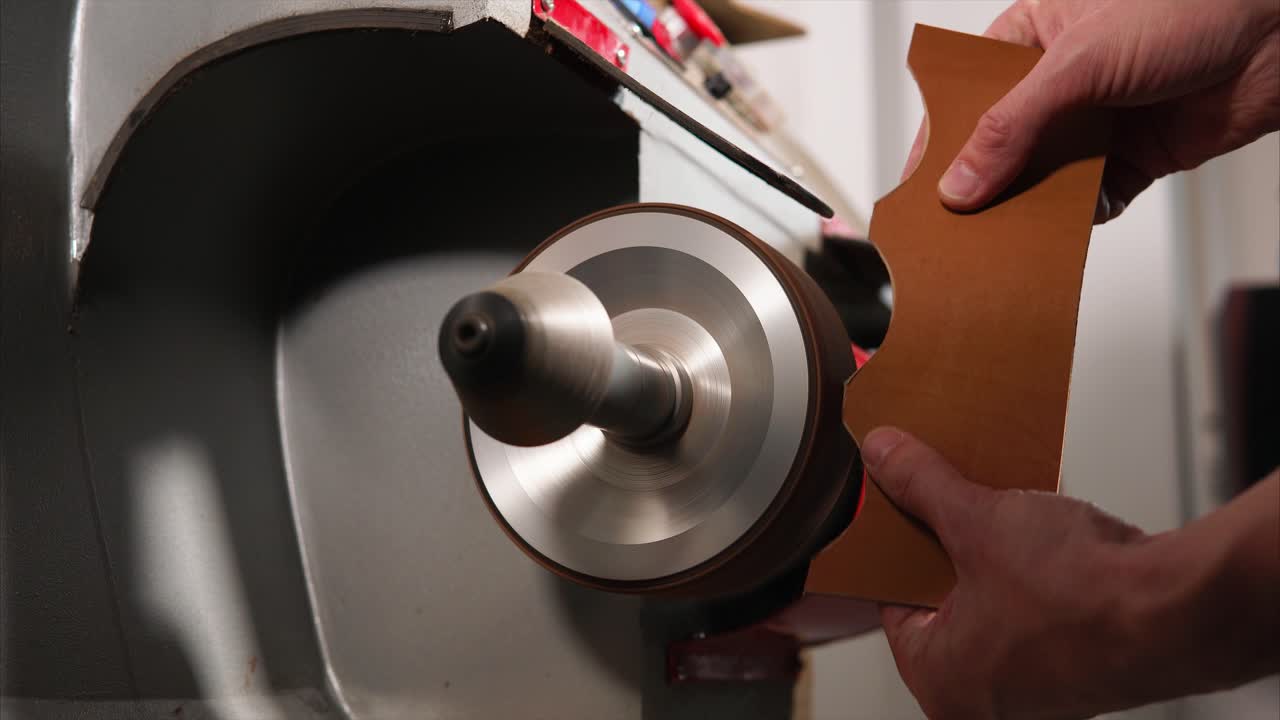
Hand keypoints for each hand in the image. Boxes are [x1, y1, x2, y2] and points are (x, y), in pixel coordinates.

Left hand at [861, 427, 1153, 718]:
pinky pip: (1038, 610)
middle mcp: (985, 699)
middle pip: (943, 602)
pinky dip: (1036, 575)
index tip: (897, 510)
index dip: (895, 547)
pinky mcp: (1080, 667)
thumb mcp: (977, 520)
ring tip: (1000, 514)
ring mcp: (1037, 688)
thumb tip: (885, 456)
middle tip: (947, 504)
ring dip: (996, 557)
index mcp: (941, 681)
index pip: (892, 603)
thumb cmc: (1084, 599)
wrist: (1182, 612)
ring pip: (994, 604)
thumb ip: (921, 485)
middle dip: (947, 548)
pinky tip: (1044, 536)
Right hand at [902, 0, 1279, 222]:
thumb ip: (1014, 125)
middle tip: (952, 228)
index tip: (915, 190)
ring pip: (1037, 182)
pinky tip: (1056, 239)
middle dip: (978, 188)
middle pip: (997, 148)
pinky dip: (1071, 225)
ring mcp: (1092, 126)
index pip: (963, 99)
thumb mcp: (1081, 61)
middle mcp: (1055, 86)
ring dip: (1022, 213)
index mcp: (1028, 41)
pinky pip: (1085, 204)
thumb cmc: (1192, 7)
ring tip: (995, 245)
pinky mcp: (1128, 163)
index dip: (936, 144)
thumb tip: (960, 184)